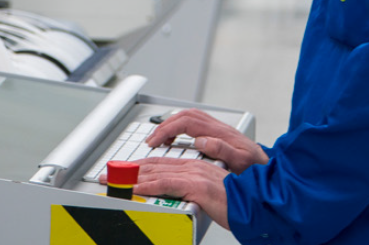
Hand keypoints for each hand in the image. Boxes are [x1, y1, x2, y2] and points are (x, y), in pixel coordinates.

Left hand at [102, 157, 230, 229]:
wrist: (261, 205)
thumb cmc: (239, 203)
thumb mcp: (212, 195)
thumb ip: (195, 192)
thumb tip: (179, 195)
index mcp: (195, 167)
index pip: (160, 164)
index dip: (138, 166)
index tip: (121, 171)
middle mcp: (193, 166)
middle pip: (153, 165)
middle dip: (127, 170)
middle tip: (107, 175)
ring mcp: (195, 175)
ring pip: (155, 173)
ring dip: (130, 177)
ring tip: (112, 181)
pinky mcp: (198, 186)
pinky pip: (166, 185)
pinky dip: (147, 186)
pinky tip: (133, 189)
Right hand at [147, 108, 268, 173]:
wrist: (271, 168)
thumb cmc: (258, 168)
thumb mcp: (242, 162)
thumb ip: (222, 150)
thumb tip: (201, 141)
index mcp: (220, 132)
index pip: (186, 122)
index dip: (167, 130)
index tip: (156, 141)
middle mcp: (217, 127)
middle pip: (184, 116)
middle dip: (164, 126)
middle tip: (152, 140)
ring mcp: (218, 128)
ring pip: (188, 116)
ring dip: (171, 124)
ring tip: (160, 138)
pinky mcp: (218, 133)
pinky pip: (194, 123)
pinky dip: (180, 127)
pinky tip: (176, 138)